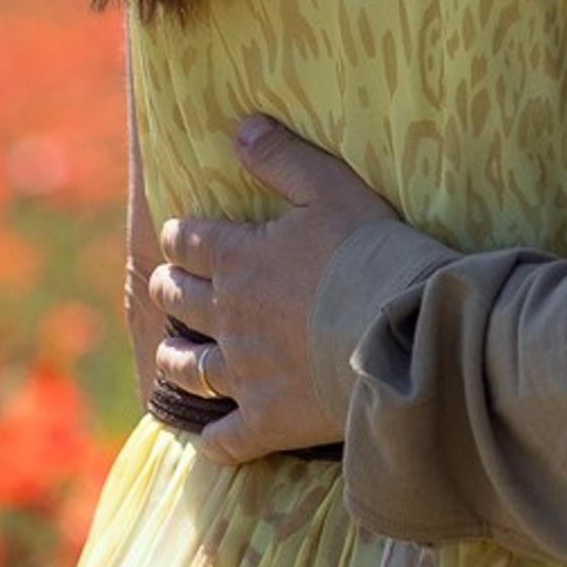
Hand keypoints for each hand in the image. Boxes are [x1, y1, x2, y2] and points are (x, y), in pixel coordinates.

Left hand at [147, 117, 396, 465]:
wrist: (399, 329)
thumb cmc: (368, 250)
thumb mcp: (329, 186)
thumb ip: (281, 157)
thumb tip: (240, 126)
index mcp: (239, 259)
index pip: (187, 242)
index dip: (178, 237)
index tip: (178, 236)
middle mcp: (229, 316)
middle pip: (176, 301)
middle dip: (168, 289)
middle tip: (170, 287)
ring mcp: (244, 373)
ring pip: (187, 369)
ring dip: (175, 360)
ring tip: (173, 356)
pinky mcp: (266, 420)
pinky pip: (223, 439)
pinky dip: (212, 439)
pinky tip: (210, 436)